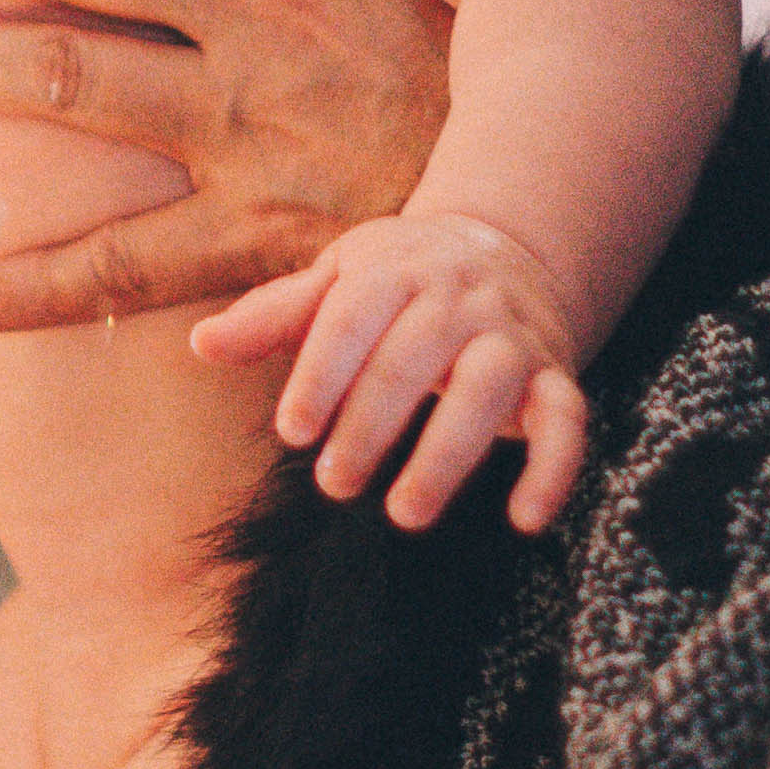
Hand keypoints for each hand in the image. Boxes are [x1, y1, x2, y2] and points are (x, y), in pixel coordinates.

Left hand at [193, 213, 589, 535]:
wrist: (505, 248)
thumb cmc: (398, 277)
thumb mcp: (337, 279)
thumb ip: (274, 315)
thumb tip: (201, 344)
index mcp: (395, 269)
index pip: (354, 318)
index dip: (323, 374)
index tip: (293, 432)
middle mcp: (458, 298)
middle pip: (413, 358)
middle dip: (371, 425)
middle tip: (334, 485)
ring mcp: (512, 335)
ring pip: (488, 388)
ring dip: (448, 453)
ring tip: (405, 513)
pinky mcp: (556, 374)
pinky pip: (568, 419)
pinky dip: (555, 468)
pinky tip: (523, 519)